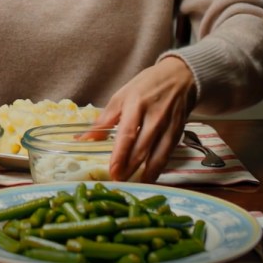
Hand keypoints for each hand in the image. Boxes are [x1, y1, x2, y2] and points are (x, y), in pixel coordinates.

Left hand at [94, 56, 195, 181]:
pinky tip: (149, 178)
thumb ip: (103, 120)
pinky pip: (168, 156)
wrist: (179, 77)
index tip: (112, 170)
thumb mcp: (121, 97)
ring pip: (157, 157)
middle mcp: (154, 118)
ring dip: (144, 174)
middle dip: (129, 168)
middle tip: (117, 182)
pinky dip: (158, 169)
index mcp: (136, 105)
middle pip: (141, 149)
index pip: (127, 134)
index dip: (120, 154)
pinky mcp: (178, 134)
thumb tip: (83, 138)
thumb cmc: (145, 86)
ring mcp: (168, 127)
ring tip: (132, 185)